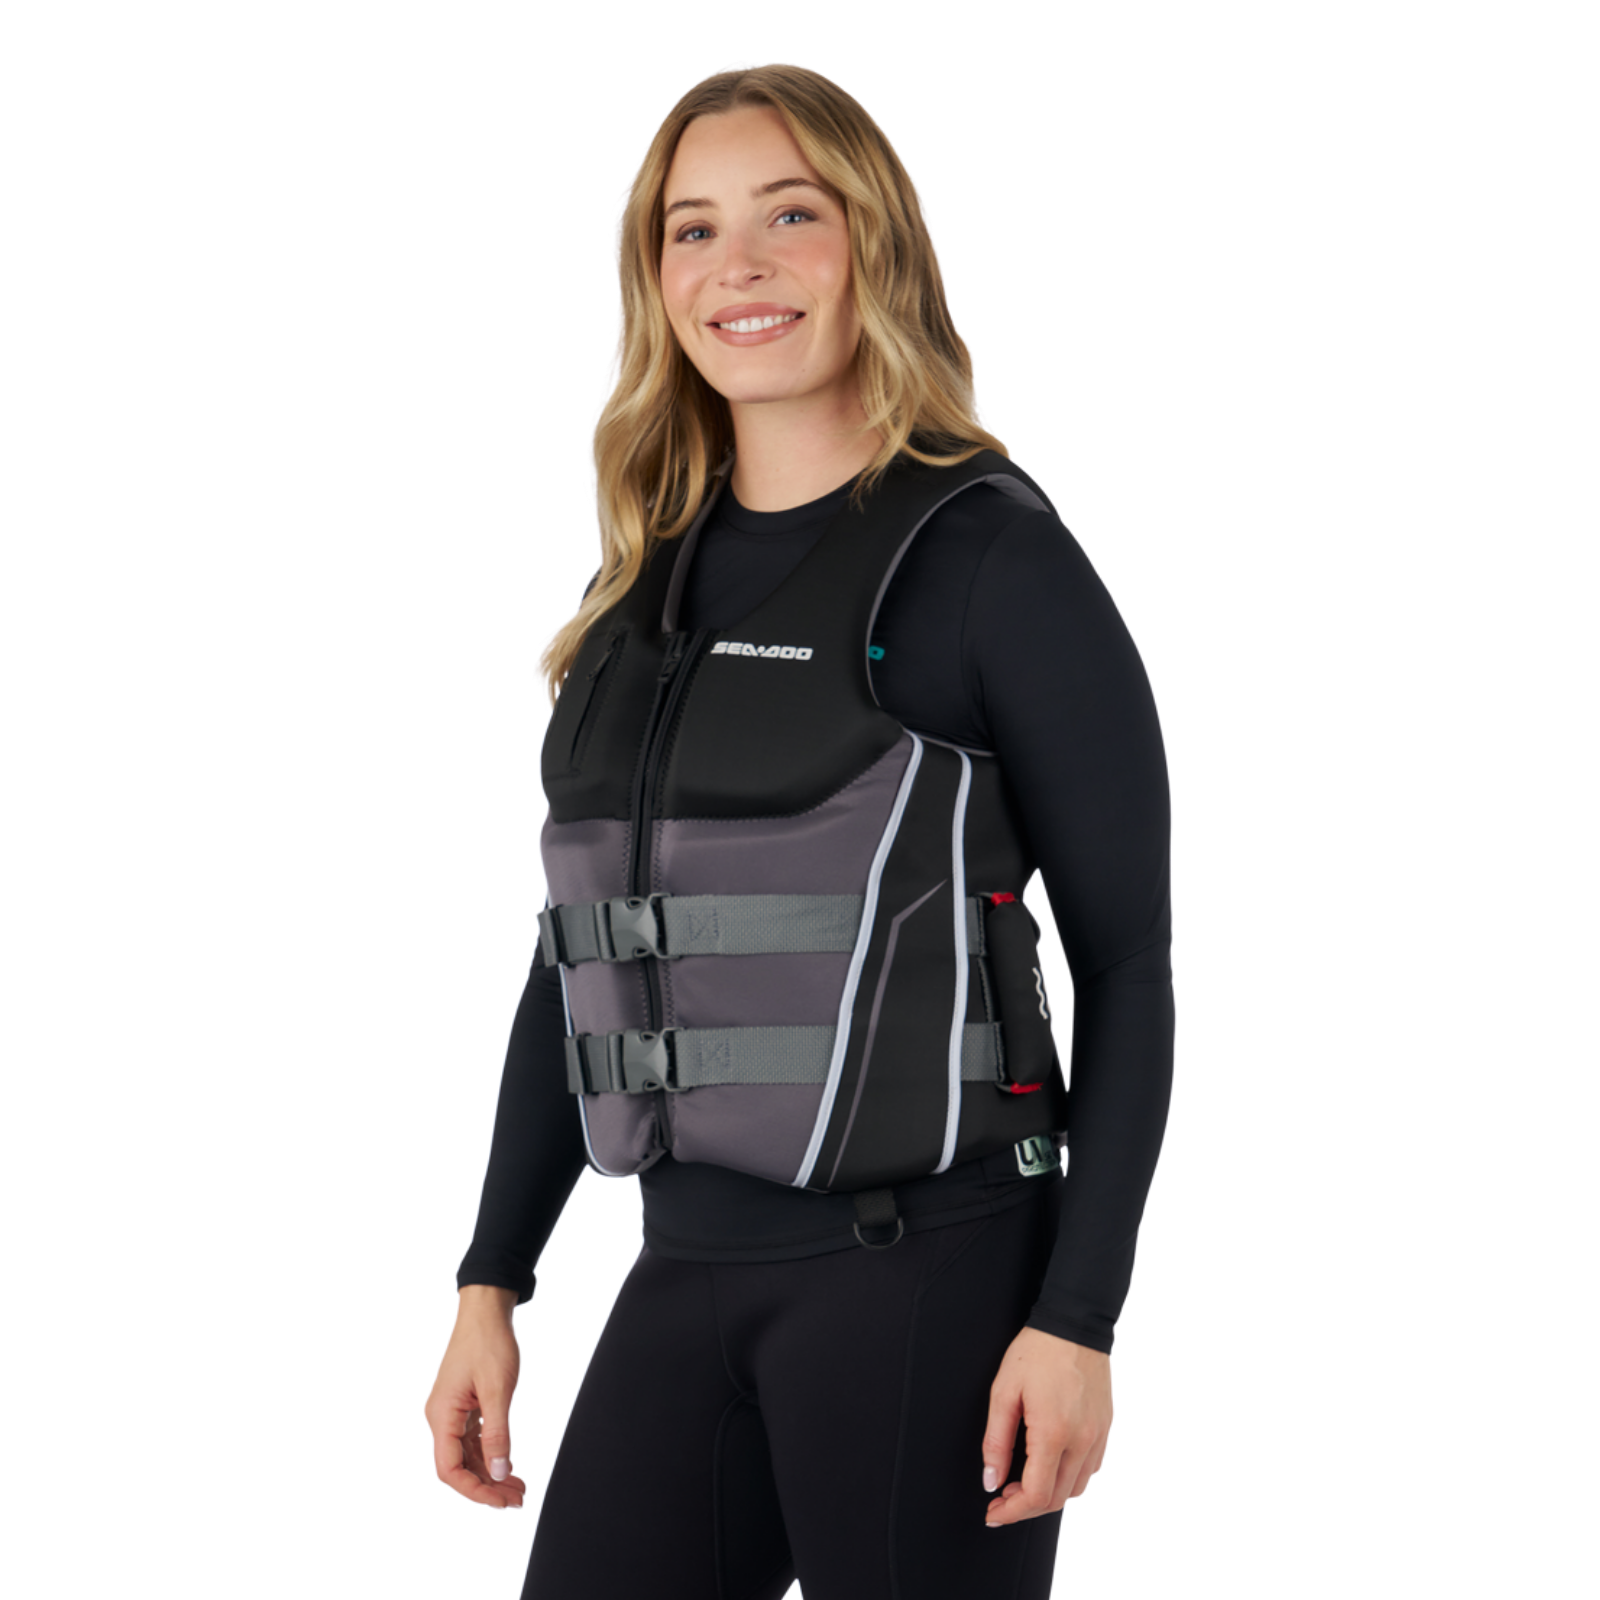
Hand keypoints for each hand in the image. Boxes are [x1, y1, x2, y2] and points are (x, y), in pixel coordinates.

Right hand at [423, 1300, 528, 1510]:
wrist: (485, 1310)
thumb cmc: (489, 1342)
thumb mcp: (498, 1390)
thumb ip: (497, 1434)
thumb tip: (499, 1473)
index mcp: (443, 1415)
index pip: (451, 1469)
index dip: (474, 1490)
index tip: (501, 1500)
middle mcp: (442, 1417)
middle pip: (459, 1467)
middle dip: (487, 1487)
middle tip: (516, 1500)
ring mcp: (452, 1413)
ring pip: (467, 1456)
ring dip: (491, 1474)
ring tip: (518, 1489)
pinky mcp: (463, 1407)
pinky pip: (473, 1441)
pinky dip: (491, 1455)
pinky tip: (510, 1467)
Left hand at [980, 1326, 1112, 1526]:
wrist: (1074, 1324)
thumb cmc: (1036, 1352)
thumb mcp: (1004, 1391)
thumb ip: (996, 1441)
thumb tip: (991, 1482)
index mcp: (1053, 1433)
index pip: (1036, 1496)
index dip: (1011, 1513)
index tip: (993, 1514)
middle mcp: (1081, 1441)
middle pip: (1055, 1499)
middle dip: (1024, 1507)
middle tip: (1001, 1497)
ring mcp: (1098, 1437)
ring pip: (1075, 1490)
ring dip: (1048, 1496)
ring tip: (1022, 1482)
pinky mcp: (1106, 1430)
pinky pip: (1090, 1471)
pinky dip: (1068, 1480)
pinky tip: (1049, 1466)